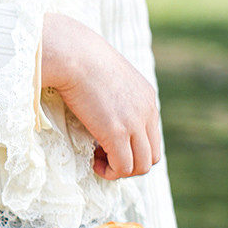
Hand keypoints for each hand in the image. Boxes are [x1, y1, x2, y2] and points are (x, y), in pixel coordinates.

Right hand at [41, 13, 160, 180]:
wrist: (74, 56)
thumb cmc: (81, 63)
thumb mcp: (107, 80)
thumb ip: (113, 98)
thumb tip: (101, 113)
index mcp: (147, 100)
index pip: (153, 139)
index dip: (131, 150)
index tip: (107, 145)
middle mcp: (147, 112)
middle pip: (152, 157)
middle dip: (128, 165)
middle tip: (103, 157)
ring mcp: (134, 123)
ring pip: (141, 166)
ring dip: (119, 171)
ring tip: (98, 160)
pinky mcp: (117, 132)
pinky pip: (123, 167)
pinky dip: (110, 171)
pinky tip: (94, 162)